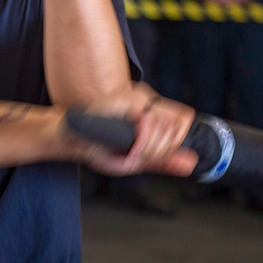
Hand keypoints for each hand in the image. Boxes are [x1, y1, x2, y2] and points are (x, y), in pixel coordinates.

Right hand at [67, 84, 197, 177]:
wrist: (71, 140)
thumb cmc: (98, 148)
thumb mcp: (136, 161)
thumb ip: (163, 161)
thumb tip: (191, 163)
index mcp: (151, 112)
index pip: (184, 119)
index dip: (179, 140)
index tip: (161, 154)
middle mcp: (147, 102)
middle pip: (177, 128)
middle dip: (162, 151)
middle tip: (141, 157)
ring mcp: (137, 99)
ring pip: (165, 127)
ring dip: (150, 149)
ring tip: (131, 153)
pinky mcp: (126, 101)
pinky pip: (148, 124)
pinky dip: (142, 143)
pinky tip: (129, 149)